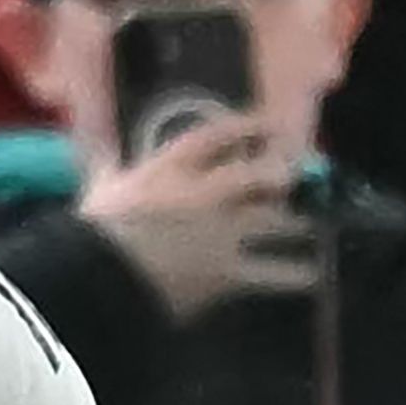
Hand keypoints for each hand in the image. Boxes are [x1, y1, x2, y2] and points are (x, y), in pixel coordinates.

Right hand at [75, 114, 313, 321]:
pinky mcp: (229, 272)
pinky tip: (311, 277)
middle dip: (283, 174)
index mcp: (171, 169)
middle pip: (260, 175)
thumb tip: (97, 150)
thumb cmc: (94, 234)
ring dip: (297, 225)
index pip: (218, 135)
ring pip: (275, 222)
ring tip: (311, 230)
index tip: (271, 123)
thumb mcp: (98, 191)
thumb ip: (106, 169)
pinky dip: (294, 276)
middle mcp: (207, 194)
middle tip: (297, 176)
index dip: (249, 125)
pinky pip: (273, 273)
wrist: (99, 281)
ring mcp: (223, 233)